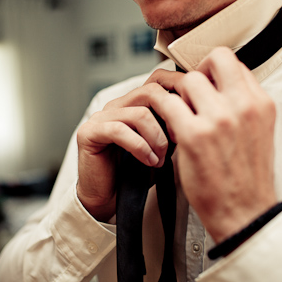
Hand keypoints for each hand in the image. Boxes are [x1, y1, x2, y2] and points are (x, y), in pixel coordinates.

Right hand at [76, 71, 183, 221]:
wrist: (107, 198)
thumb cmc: (133, 174)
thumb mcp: (159, 145)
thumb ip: (169, 126)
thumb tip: (193, 113)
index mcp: (131, 104)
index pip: (157, 84)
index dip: (177, 99)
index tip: (192, 121)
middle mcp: (115, 105)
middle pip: (150, 93)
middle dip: (170, 118)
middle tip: (179, 140)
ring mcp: (100, 117)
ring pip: (139, 114)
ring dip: (157, 138)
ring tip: (161, 159)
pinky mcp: (89, 132)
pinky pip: (120, 131)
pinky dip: (140, 147)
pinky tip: (148, 161)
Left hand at [154, 47, 277, 242]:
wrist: (242, 212)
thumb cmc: (245, 178)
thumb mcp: (256, 133)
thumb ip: (241, 107)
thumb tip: (216, 88)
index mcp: (260, 104)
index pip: (234, 62)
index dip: (214, 71)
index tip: (204, 85)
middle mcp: (243, 106)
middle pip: (213, 61)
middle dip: (196, 76)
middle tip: (188, 96)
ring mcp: (219, 118)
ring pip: (187, 80)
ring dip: (179, 95)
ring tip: (178, 117)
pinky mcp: (194, 134)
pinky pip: (168, 104)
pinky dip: (162, 111)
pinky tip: (167, 127)